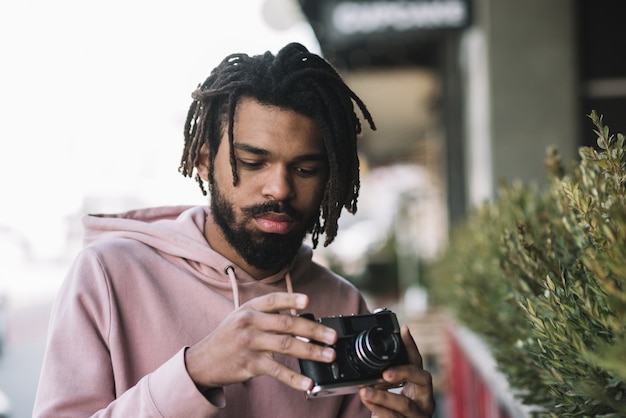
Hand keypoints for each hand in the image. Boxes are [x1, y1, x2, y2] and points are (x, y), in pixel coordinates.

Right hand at [184, 292, 336, 391]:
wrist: (202, 361)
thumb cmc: (228, 337)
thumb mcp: (242, 317)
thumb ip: (267, 315)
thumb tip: (299, 317)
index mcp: (250, 308)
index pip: (273, 301)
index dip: (291, 299)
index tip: (308, 300)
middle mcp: (250, 323)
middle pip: (287, 323)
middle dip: (314, 330)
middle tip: (332, 337)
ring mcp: (250, 344)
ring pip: (287, 345)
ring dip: (311, 351)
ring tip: (328, 355)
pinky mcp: (250, 364)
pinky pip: (277, 370)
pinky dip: (294, 377)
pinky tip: (307, 382)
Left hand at [359, 325, 434, 416]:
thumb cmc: (394, 413)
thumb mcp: (392, 393)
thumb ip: (385, 380)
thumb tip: (368, 359)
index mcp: (421, 388)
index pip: (418, 362)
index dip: (411, 345)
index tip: (403, 329)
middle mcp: (425, 400)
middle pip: (421, 380)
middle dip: (403, 372)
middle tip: (384, 372)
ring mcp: (419, 415)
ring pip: (405, 404)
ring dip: (383, 396)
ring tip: (364, 391)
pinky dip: (379, 410)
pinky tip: (368, 404)